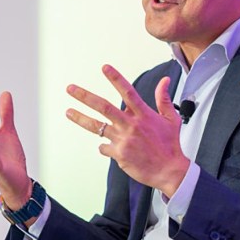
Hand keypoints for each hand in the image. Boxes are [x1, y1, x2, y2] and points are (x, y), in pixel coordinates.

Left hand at [65, 64, 189, 195]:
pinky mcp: (119, 154)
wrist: (169, 171)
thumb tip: (164, 81)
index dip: (116, 79)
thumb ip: (163, 99)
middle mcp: (131, 125)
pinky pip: (104, 147)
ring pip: (97, 126)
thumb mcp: (171, 119)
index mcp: (144, 115)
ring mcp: (123, 140)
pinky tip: (108, 147)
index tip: (104, 68)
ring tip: (68, 112)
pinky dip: (104, 146)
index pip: (128, 92)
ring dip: (81, 118)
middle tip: (71, 89)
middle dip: (85, 96)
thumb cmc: (170, 146)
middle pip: (104, 107)